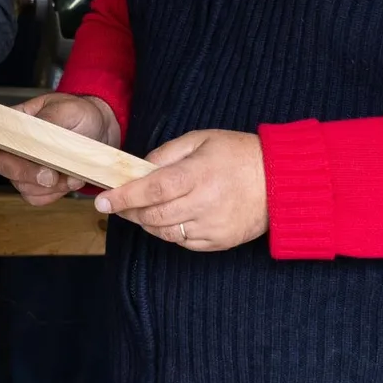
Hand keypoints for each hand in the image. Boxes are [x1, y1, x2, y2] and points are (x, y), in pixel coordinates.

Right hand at [0, 93, 117, 205]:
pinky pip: (36, 198)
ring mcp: (27, 167)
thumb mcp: (69, 110)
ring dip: (48, 186)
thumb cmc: (82, 115)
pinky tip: (69, 182)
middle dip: (26, 173)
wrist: (103, 132)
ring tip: (73, 173)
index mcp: (17, 122)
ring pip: (21, 185)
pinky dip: (54, 195)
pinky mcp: (40, 185)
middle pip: (3, 164)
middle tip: (51, 174)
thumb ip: (49, 123)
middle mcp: (17, 146)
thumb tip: (32, 137)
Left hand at [94, 129, 267, 251]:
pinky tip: (169, 218)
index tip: (102, 201)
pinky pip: (183, 242)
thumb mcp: (200, 140)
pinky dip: (169, 233)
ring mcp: (212, 226)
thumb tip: (139, 168)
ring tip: (141, 210)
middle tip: (117, 204)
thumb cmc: (238, 154)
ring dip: (147, 223)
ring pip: (165, 233)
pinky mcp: (219, 241)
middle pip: (154, 215)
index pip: (151, 190)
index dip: (123, 197)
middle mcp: (204, 203)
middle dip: (129, 212)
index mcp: (197, 175)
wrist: (280, 180)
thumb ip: (166, 154)